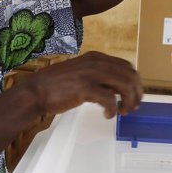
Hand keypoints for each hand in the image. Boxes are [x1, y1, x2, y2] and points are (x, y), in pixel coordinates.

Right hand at [18, 51, 142, 118]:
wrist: (36, 91)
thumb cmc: (57, 85)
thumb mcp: (82, 73)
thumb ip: (99, 77)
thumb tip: (118, 89)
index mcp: (97, 57)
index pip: (127, 66)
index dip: (135, 82)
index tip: (135, 96)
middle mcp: (96, 62)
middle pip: (130, 76)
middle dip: (136, 93)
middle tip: (132, 107)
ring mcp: (91, 74)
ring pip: (124, 86)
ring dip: (128, 101)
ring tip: (122, 111)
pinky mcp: (85, 88)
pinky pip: (109, 99)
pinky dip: (112, 109)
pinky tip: (107, 114)